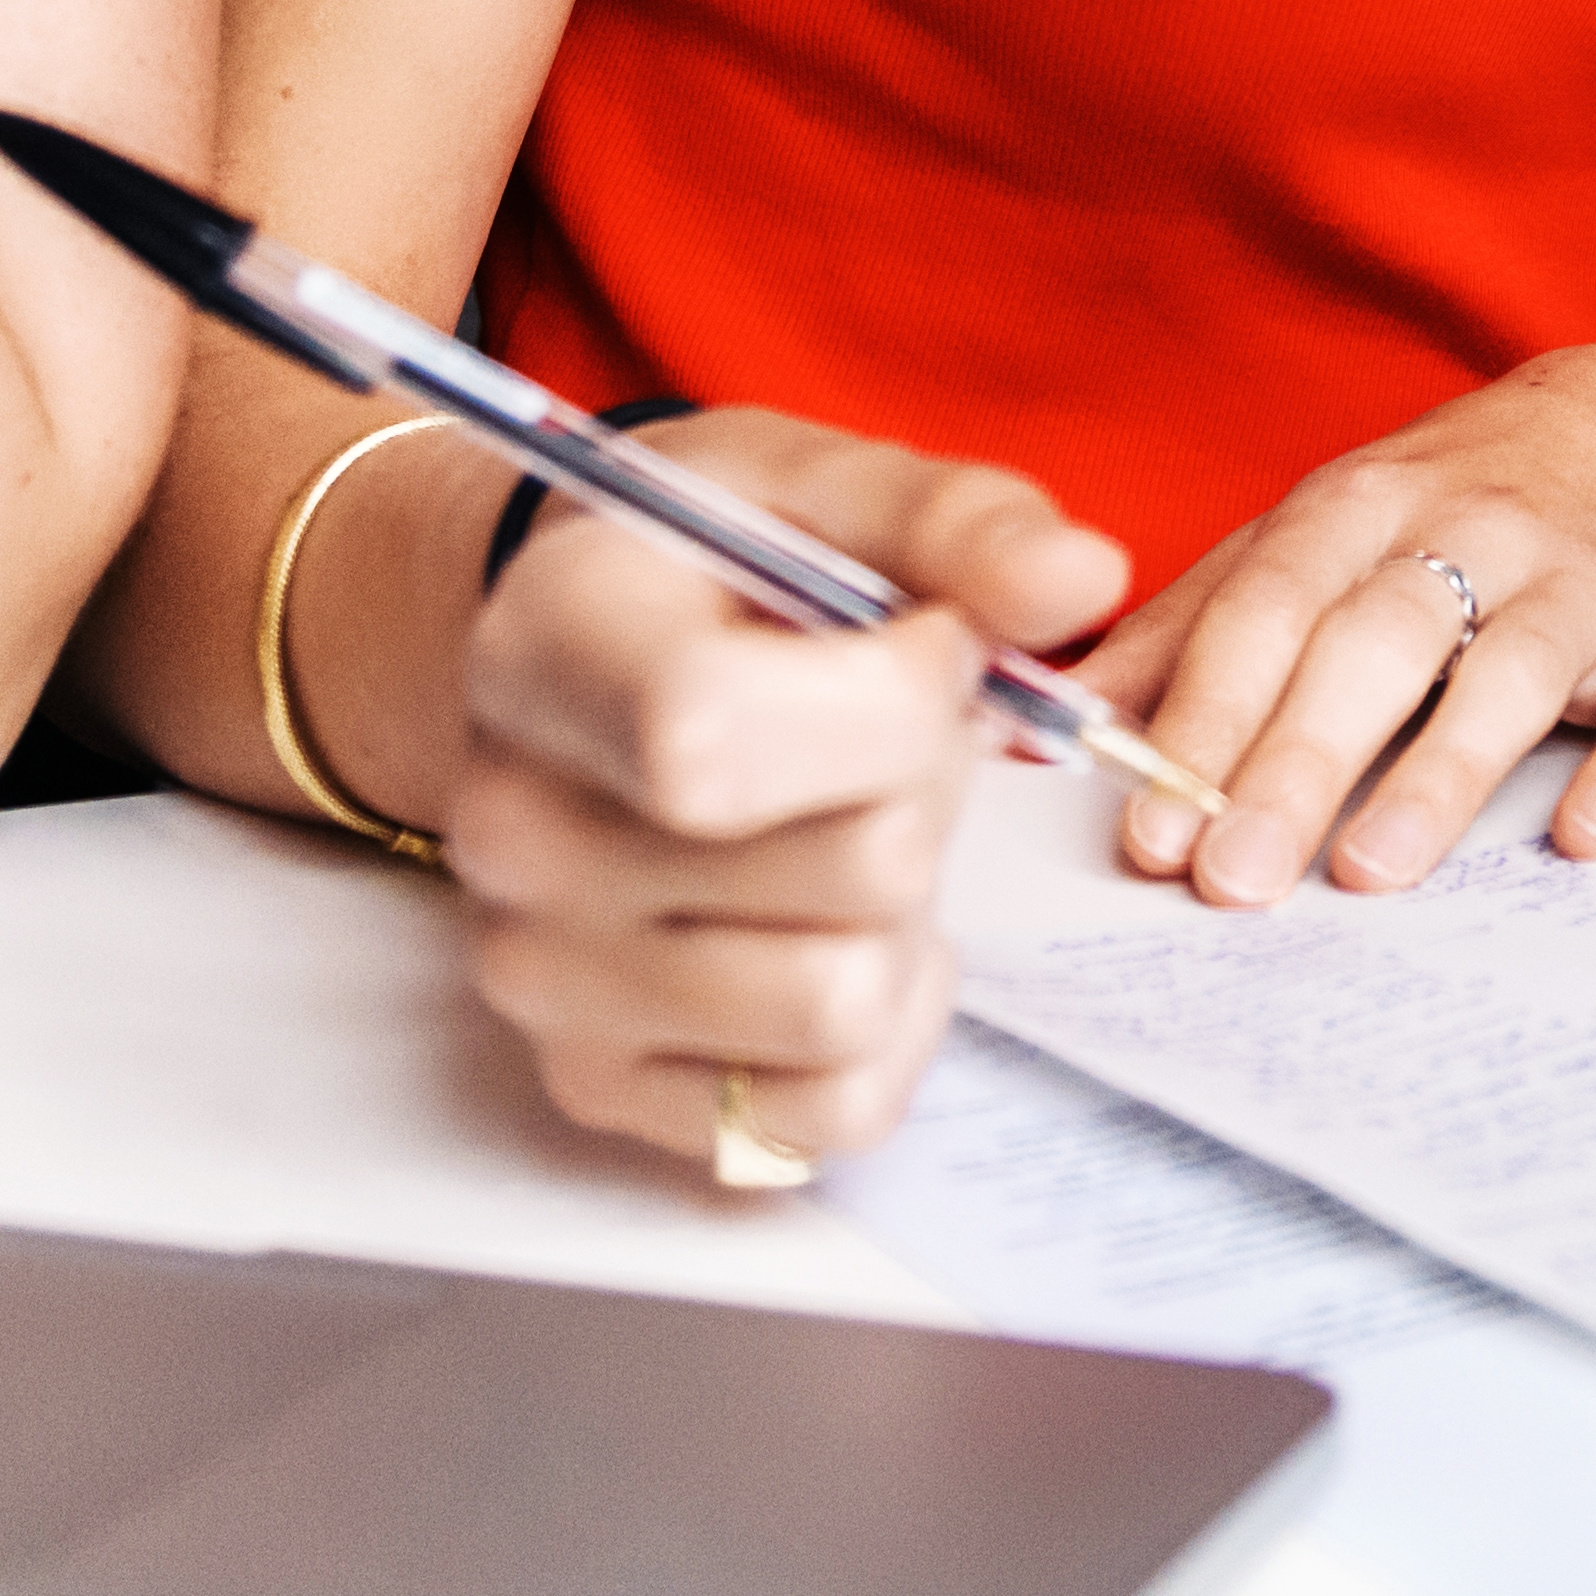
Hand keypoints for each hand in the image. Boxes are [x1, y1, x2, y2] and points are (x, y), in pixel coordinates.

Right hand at [440, 415, 1127, 1179]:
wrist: (574, 663)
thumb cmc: (706, 570)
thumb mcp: (817, 486)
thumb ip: (955, 524)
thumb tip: (1080, 578)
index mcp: (548, 654)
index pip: (712, 742)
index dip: (891, 702)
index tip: (923, 644)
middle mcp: (516, 833)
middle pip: (850, 871)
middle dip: (928, 789)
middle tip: (882, 738)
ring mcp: (543, 977)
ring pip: (849, 1002)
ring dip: (908, 915)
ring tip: (851, 827)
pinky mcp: (599, 1083)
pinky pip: (834, 1109)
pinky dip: (886, 1024)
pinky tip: (839, 926)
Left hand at [1102, 341, 1595, 903]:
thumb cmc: (1460, 502)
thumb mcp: (1320, 531)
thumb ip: (1195, 628)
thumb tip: (1047, 728)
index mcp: (1357, 507)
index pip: (1266, 607)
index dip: (1205, 716)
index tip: (1148, 828)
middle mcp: (1466, 530)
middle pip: (1371, 644)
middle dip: (1295, 763)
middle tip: (1233, 881)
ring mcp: (1577, 578)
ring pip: (1505, 673)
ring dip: (1437, 774)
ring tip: (1372, 874)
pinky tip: (1585, 839)